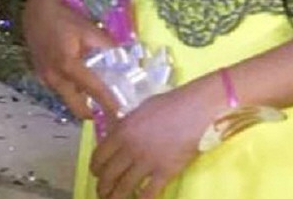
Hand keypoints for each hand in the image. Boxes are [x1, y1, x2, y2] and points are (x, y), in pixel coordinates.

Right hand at [22, 0, 117, 118]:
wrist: (36, 9)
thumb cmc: (64, 16)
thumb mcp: (89, 28)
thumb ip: (107, 45)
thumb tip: (125, 57)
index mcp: (68, 66)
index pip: (93, 90)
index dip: (108, 103)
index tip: (121, 115)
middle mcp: (54, 78)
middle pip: (77, 106)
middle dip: (94, 111)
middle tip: (111, 110)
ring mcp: (45, 78)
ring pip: (68, 98)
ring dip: (83, 99)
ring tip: (102, 95)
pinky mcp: (42, 75)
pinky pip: (61, 88)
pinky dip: (74, 89)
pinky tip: (84, 80)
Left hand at [90, 75, 224, 198]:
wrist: (197, 109)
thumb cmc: (172, 103)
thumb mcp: (142, 109)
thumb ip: (128, 125)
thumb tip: (120, 135)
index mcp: (122, 130)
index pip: (99, 157)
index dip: (95, 169)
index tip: (97, 174)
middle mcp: (130, 148)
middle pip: (108, 176)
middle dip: (103, 188)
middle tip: (104, 192)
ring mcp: (146, 162)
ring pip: (123, 188)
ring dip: (116, 198)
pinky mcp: (164, 172)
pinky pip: (147, 194)